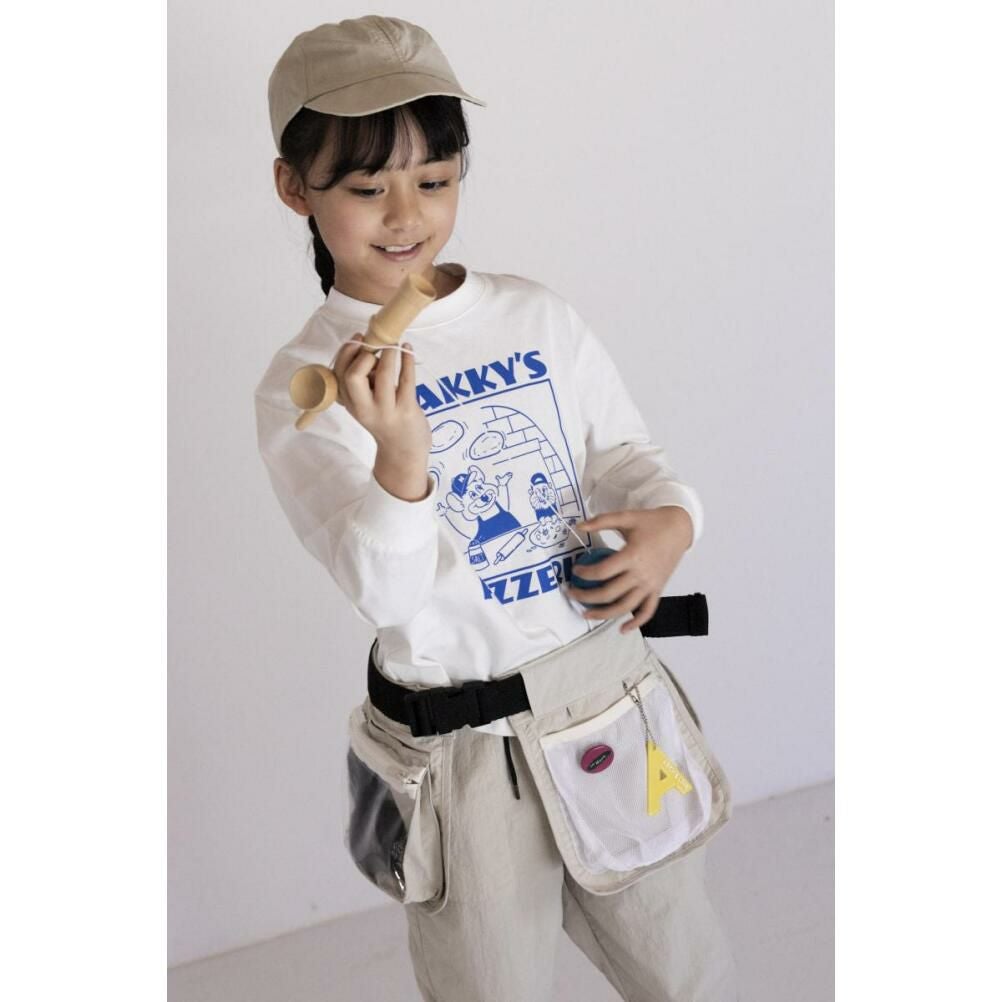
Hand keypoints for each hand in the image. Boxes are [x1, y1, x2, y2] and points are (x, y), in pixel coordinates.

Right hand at [333, 334, 430, 456]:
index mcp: (350, 403)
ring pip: (383, 374)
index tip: (359, 339)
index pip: (339, 373)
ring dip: (389, 353)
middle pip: (352, 377)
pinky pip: (407, 379)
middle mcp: (364, 408)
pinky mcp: (407, 410)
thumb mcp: (364, 404)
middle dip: (362, 356)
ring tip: (394, 344)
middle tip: (374, 348)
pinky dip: (407, 359)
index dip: (347, 352)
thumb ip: (362, 381)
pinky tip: (408, 349)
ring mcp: (386, 410)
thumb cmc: (384, 420)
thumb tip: (369, 345)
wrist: (403, 451)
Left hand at [564, 507, 693, 633]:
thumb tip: (579, 527)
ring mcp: (651, 585)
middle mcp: (642, 574)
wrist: (679, 528)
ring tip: (586, 614)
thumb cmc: (651, 522)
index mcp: (633, 555)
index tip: (575, 570)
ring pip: (625, 606)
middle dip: (586, 596)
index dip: (585, 573)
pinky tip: (622, 629)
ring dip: (604, 614)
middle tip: (572, 593)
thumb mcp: (626, 516)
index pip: (603, 571)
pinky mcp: (658, 590)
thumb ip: (602, 521)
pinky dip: (636, 623)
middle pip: (610, 593)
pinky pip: (647, 611)